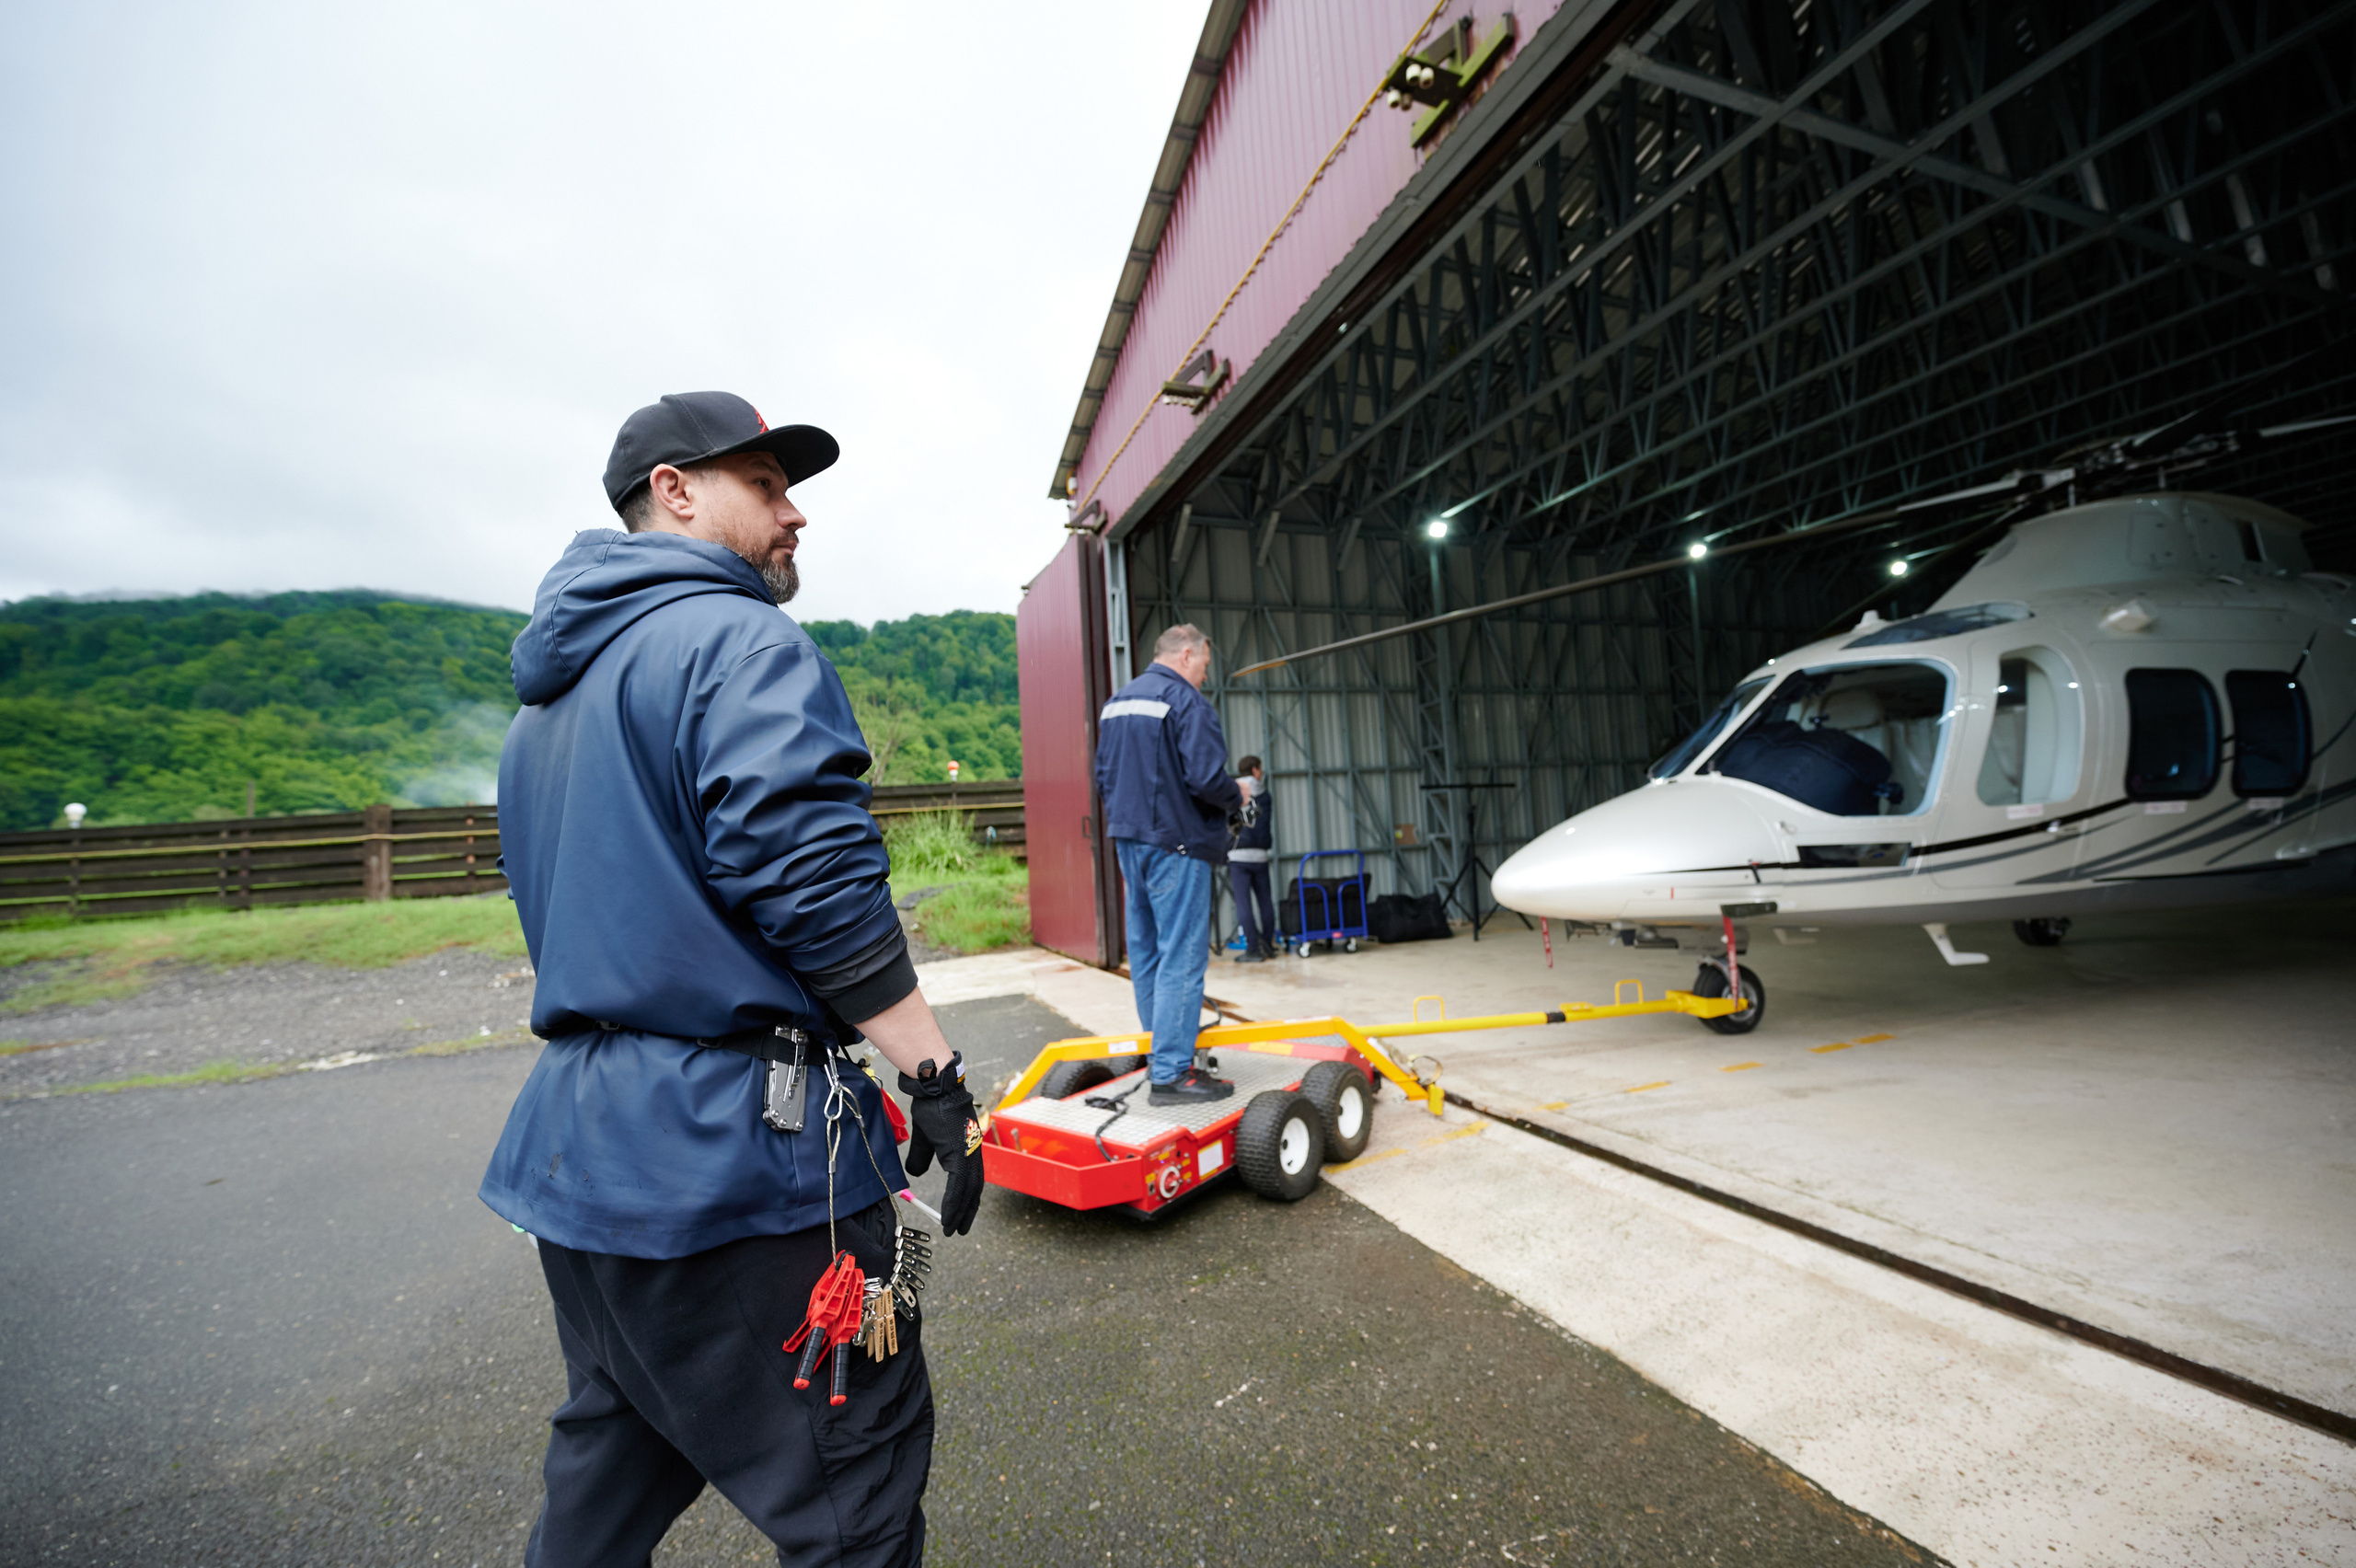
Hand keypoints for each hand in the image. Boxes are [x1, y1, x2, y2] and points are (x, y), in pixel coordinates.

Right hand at [899, 1052, 982, 1235]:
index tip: (959, 1216)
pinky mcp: (962, 1152)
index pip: (970, 1181)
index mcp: (966, 1150)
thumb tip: (916, 1173)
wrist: (935, 1088)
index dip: (966, 1200)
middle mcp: (972, 1152)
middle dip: (966, 1212)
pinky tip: (949, 1215)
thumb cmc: (930, 1108)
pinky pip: (960, 1184)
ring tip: (952, 1228)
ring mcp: (969, 1152)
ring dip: (960, 1211)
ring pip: (968, 1190)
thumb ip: (923, 1157)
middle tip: (958, 1230)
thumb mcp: (925, 1138)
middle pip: (973, 1190)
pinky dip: (954, 1202)